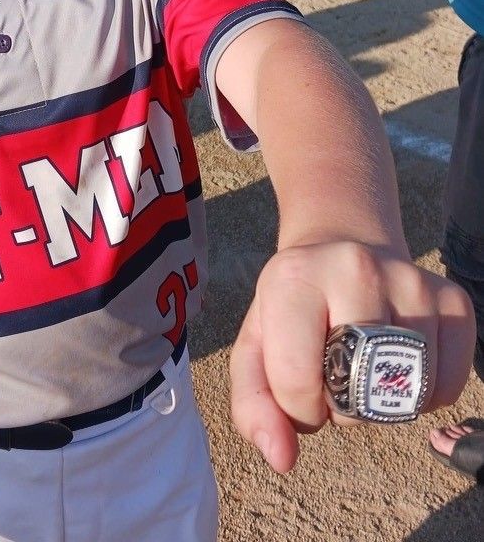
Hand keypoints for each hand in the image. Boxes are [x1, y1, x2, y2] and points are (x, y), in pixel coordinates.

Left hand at [229, 241, 474, 473]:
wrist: (341, 249)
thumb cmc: (293, 310)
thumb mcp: (256, 348)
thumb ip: (254, 406)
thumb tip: (281, 458)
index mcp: (294, 277)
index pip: (297, 382)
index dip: (298, 408)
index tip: (300, 383)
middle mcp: (355, 268)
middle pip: (356, 394)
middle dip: (340, 408)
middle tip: (333, 374)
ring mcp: (411, 281)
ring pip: (406, 396)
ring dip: (382, 404)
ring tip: (363, 367)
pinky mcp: (453, 300)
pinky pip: (447, 388)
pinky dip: (422, 396)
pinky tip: (397, 366)